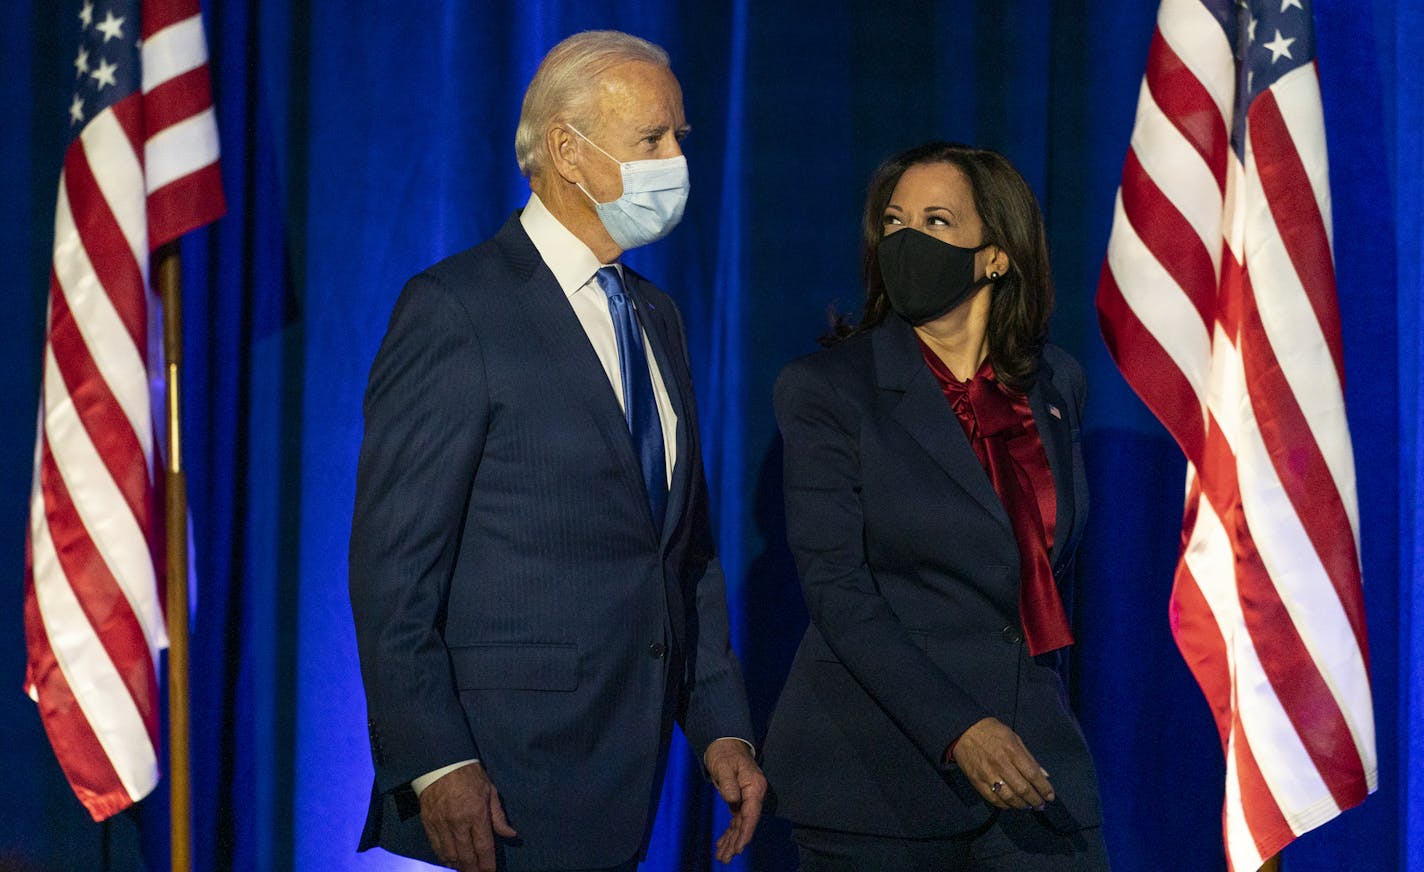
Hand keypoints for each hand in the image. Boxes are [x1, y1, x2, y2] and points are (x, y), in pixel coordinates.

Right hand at [418, 762, 517, 871]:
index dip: (487, 864)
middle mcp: (458, 822)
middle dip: (473, 869)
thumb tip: (511, 834)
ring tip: (465, 870)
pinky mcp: (428, 822)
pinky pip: (436, 846)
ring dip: (458, 866)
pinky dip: (443, 857)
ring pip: (449, 854)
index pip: (483, 847)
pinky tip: (450, 861)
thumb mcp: (490, 790)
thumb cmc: (470, 774)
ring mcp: (441, 823)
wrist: (441, 762)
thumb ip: (498, 816)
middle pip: (466, 855)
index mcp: (476, 813)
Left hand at [704, 738, 766, 862]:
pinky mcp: (740, 800)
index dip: (746, 832)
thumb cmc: (724, 753)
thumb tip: (733, 801)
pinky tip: (723, 844)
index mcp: (754, 786)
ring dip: (732, 841)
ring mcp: (748, 798)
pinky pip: (736, 819)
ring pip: (741, 824)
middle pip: (746, 822)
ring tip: (722, 857)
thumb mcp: (723, 766)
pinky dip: (730, 832)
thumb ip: (728, 784)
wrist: (725, 743)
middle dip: (736, 842)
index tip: (739, 847)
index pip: (752, 814)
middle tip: (725, 858)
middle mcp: (754, 795)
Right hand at [950, 717, 1055, 810]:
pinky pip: (993, 799)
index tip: (1050, 797)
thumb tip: (1044, 775)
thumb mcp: (1014, 738)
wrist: (963, 730)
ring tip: (1028, 806)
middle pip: (1023, 789)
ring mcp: (987, 774)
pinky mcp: (976, 781)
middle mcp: (1001, 764)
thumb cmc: (992, 731)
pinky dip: (1005, 805)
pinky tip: (1011, 805)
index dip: (1044, 789)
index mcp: (1012, 751)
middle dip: (1035, 800)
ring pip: (1009, 798)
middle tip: (1041, 805)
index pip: (1033, 775)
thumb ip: (1029, 758)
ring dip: (1022, 805)